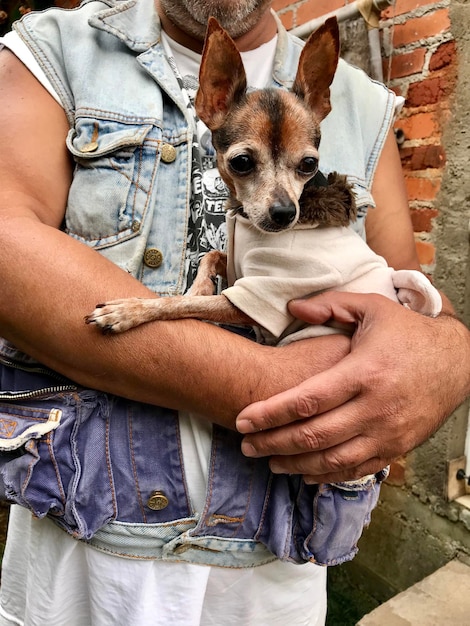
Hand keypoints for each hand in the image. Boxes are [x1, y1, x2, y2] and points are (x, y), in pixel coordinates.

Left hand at [236, 292, 469, 482]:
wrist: (458, 361)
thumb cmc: (409, 333)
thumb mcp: (372, 308)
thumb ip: (329, 304)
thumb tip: (291, 309)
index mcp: (364, 372)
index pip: (306, 400)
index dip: (270, 413)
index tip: (243, 420)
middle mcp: (375, 408)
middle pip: (313, 435)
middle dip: (273, 443)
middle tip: (246, 446)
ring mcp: (388, 432)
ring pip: (332, 460)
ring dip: (295, 464)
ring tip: (269, 461)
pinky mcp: (397, 447)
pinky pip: (356, 469)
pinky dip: (327, 475)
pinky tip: (305, 472)